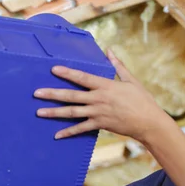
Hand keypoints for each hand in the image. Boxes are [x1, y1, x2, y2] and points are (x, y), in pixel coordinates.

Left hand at [35, 49, 171, 142]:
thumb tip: (109, 51)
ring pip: (72, 112)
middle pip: (71, 96)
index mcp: (105, 86)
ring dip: (54, 112)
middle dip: (52, 94)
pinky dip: (68, 132)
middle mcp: (98, 99)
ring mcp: (98, 113)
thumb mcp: (131, 80)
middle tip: (36, 93)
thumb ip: (118, 66)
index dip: (67, 73)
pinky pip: (81, 129)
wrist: (148, 122)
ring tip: (39, 112)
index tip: (54, 69)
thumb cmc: (142, 100)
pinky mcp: (100, 125)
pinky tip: (57, 134)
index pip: (82, 78)